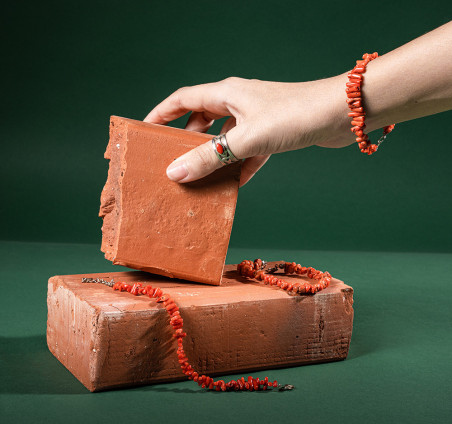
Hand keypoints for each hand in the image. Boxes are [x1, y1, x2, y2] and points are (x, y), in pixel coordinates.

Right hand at [144, 75, 350, 186]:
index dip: (162, 113)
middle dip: (186, 140)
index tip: (145, 129)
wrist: (342, 114)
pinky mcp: (273, 134)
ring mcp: (257, 118)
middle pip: (202, 119)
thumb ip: (211, 156)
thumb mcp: (246, 138)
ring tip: (199, 177)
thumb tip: (176, 172)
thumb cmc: (295, 114)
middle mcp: (240, 102)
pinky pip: (248, 152)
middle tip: (172, 161)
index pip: (183, 99)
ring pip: (225, 138)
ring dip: (214, 157)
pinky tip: (234, 184)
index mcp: (227, 93)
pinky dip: (240, 166)